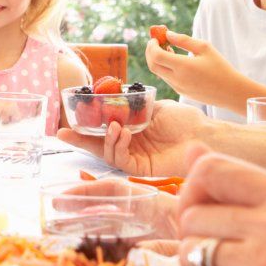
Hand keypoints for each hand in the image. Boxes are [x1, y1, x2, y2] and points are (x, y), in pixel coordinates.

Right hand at [58, 99, 207, 176]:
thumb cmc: (184, 120)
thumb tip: (112, 95)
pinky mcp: (142, 169)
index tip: (68, 120)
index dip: (85, 127)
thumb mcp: (152, 106)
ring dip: (106, 139)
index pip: (102, 130)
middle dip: (79, 140)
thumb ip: (132, 104)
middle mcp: (130, 146)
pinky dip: (118, 147)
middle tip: (63, 133)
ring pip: (107, 154)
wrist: (203, 133)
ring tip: (114, 125)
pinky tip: (124, 133)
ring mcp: (135, 159)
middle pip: (98, 145)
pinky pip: (121, 161)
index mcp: (131, 131)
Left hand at [145, 33, 248, 109]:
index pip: (156, 56)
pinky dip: (165, 68)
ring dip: (158, 60)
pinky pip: (167, 79)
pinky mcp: (181, 92)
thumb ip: (183, 40)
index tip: (155, 38)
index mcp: (183, 67)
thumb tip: (168, 34)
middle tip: (156, 42)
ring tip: (168, 48)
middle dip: (150, 52)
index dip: (151, 45)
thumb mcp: (204, 48)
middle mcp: (177, 79)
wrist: (230, 92)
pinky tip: (175, 60)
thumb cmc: (220, 67)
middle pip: (152, 65)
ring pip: (159, 72)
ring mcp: (178, 88)